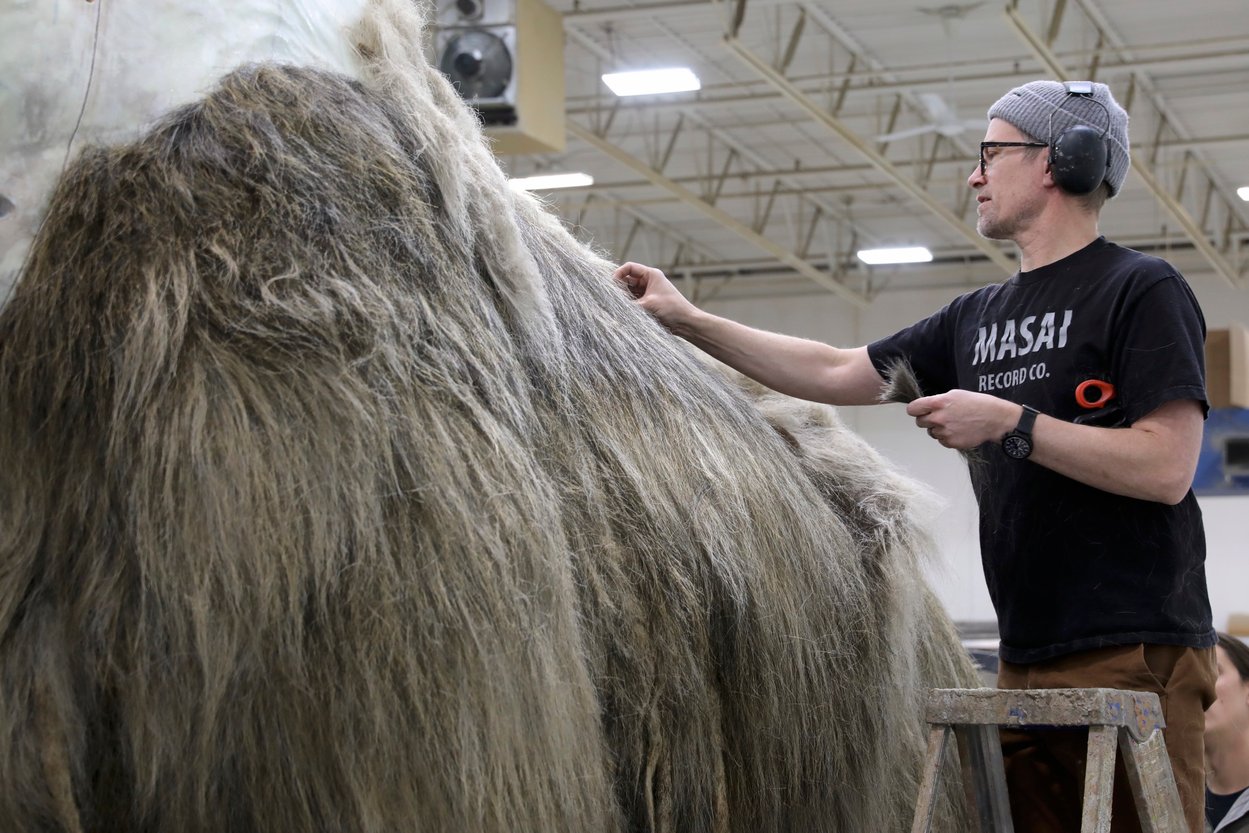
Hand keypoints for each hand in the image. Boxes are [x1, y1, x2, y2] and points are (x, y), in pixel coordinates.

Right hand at [613, 262, 695, 329]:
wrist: (686, 323)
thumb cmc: (671, 310)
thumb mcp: (647, 305)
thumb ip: (628, 304)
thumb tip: (611, 306)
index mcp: (651, 275)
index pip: (629, 268)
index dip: (618, 274)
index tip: (610, 284)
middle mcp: (649, 281)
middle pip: (627, 280)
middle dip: (618, 288)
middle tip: (609, 297)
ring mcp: (648, 293)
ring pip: (629, 292)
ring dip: (622, 298)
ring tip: (614, 305)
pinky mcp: (648, 303)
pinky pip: (633, 301)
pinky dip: (627, 305)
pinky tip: (621, 310)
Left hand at [906, 390, 1020, 449]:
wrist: (995, 419)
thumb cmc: (977, 404)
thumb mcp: (955, 394)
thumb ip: (937, 401)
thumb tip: (926, 407)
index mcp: (938, 403)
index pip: (913, 409)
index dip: (916, 410)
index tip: (919, 411)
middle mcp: (938, 418)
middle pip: (919, 422)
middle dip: (927, 420)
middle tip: (939, 417)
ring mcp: (944, 432)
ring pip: (931, 432)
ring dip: (938, 429)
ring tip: (953, 423)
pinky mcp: (950, 442)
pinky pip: (941, 440)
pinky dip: (947, 437)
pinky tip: (958, 430)